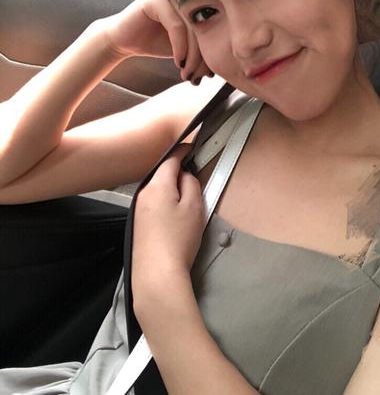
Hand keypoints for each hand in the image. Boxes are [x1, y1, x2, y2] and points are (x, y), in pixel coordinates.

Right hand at [100, 0, 210, 81]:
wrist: (123, 41)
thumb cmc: (156, 43)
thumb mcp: (186, 47)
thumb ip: (203, 49)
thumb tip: (227, 63)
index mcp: (197, 3)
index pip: (215, 27)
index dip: (213, 53)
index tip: (209, 75)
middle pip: (206, 27)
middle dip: (203, 57)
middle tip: (198, 77)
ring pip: (193, 28)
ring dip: (192, 56)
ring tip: (187, 74)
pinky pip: (177, 26)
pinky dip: (180, 47)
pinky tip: (178, 62)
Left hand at [131, 145, 205, 324]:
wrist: (156, 274)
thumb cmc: (178, 239)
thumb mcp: (194, 207)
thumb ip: (192, 184)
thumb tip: (186, 175)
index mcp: (157, 185)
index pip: (171, 158)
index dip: (184, 151)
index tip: (194, 149)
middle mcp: (143, 192)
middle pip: (163, 173)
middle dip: (178, 172)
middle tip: (196, 177)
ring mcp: (138, 208)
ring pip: (158, 188)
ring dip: (172, 188)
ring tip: (189, 199)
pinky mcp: (138, 223)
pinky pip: (153, 202)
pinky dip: (165, 201)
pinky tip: (175, 215)